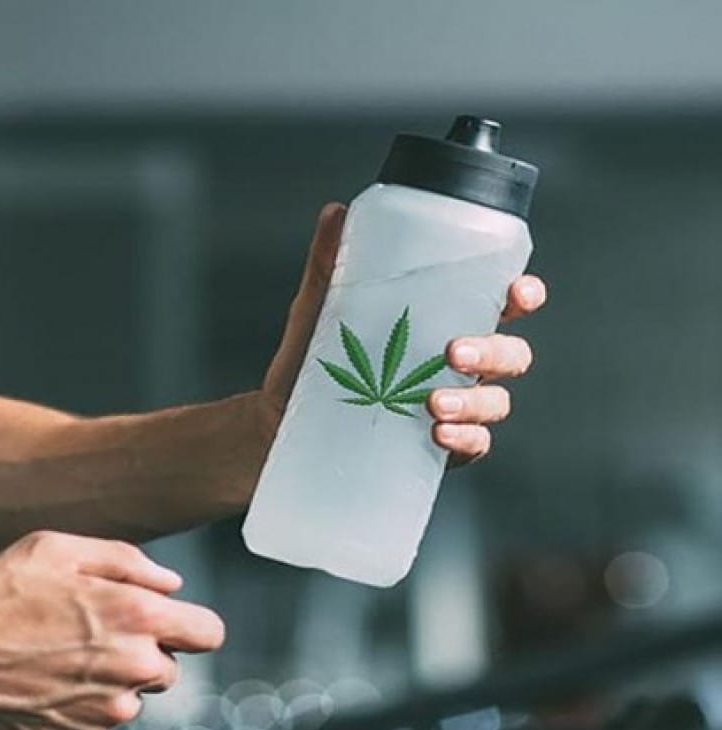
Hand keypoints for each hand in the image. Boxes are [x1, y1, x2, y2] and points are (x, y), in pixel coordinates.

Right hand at [0, 531, 222, 729]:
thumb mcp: (53, 548)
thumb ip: (124, 561)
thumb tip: (170, 585)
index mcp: (135, 616)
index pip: (208, 632)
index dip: (186, 625)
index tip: (160, 624)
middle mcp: (131, 669)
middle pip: (167, 669)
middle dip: (136, 653)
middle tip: (79, 637)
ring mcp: (106, 714)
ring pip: (128, 701)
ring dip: (103, 686)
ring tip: (47, 662)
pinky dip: (76, 717)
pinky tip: (37, 692)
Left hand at [259, 203, 548, 464]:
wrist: (276, 424)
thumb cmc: (309, 360)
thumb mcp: (317, 309)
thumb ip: (329, 264)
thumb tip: (335, 212)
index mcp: (445, 321)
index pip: (501, 303)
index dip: (524, 295)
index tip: (518, 292)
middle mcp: (458, 364)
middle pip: (511, 354)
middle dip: (495, 350)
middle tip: (454, 352)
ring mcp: (453, 406)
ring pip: (496, 401)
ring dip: (476, 401)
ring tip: (434, 403)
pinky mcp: (437, 447)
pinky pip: (473, 445)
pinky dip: (465, 439)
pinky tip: (439, 433)